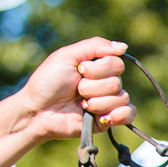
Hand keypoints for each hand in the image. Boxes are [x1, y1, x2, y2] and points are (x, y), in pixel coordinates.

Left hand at [13, 37, 132, 140]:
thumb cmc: (48, 82)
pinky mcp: (108, 120)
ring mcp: (107, 102)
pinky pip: (129, 114)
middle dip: (92, 87)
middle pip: (117, 82)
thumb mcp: (67, 55)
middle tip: (76, 89)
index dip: (98, 69)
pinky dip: (119, 115)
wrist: (38, 110)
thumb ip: (95, 46)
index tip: (80, 70)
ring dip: (97, 102)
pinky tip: (103, 117)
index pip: (116, 64)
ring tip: (81, 105)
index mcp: (97, 66)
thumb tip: (124, 47)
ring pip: (121, 98)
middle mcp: (105, 83)